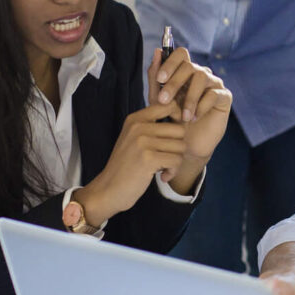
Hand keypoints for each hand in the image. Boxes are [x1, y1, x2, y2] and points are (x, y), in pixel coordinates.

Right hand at [75, 101, 186, 222]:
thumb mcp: (135, 139)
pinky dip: (173, 171)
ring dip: (176, 161)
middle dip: (178, 147)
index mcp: (135, 119)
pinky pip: (177, 160)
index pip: (169, 105)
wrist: (109, 190)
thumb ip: (154, 126)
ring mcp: (143, 142)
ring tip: (163, 168)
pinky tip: (162, 176)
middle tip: (167, 158)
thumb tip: (185, 117)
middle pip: (180, 129)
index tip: (173, 136)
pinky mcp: (148, 158)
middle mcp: (138, 126)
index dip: (179, 119)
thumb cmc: (127, 165)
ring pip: (181, 146)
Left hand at [147, 47, 231, 182]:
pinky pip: (213, 94)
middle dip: (174, 83)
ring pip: (202, 78)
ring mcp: (214, 84)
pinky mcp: (224, 97)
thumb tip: (157, 52)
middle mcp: (201, 74)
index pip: (181, 54)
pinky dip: (201, 107)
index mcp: (184, 71)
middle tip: (163, 100)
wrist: (186, 144)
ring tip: (182, 116)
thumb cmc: (171, 120)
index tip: (160, 79)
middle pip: (190, 66)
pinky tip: (193, 119)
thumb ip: (155, 78)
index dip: (171, 62)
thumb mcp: (158, 100)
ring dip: (189, 98)